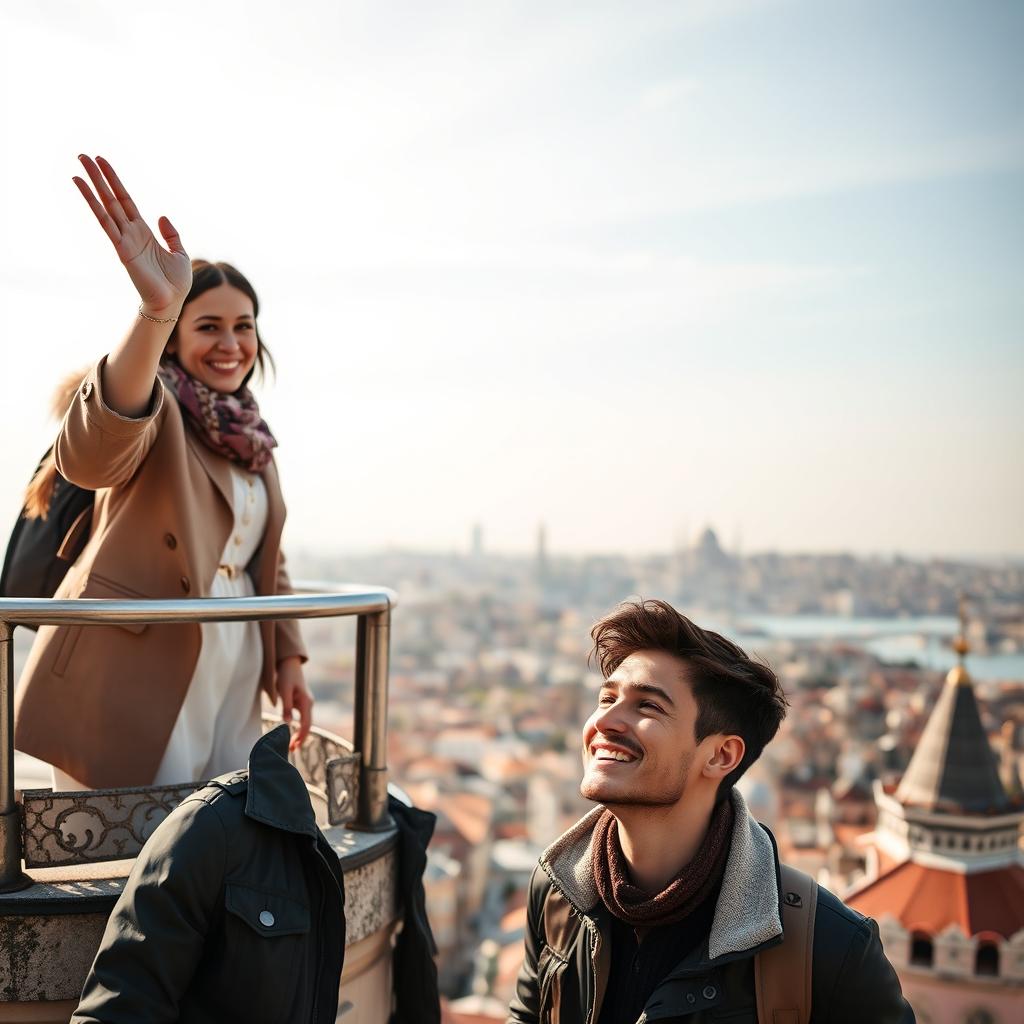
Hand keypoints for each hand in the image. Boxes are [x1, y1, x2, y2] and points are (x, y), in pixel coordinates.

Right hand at [73, 155, 191, 315]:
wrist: (172, 301)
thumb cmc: (176, 282)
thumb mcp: (179, 253)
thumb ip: (171, 234)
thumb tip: (162, 216)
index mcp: (144, 232)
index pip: (126, 200)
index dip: (115, 181)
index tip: (103, 162)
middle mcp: (130, 232)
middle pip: (111, 198)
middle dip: (98, 177)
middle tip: (83, 156)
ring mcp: (124, 239)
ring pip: (105, 205)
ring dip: (91, 184)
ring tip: (79, 164)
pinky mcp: (121, 248)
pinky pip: (105, 222)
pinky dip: (94, 205)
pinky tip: (83, 189)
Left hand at [277, 656, 313, 750]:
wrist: (289, 664)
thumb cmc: (286, 676)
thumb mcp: (284, 691)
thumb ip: (286, 707)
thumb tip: (287, 723)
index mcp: (306, 702)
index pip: (306, 724)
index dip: (301, 736)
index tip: (294, 746)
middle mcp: (308, 704)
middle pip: (307, 725)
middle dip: (301, 738)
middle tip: (291, 749)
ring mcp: (305, 703)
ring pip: (305, 722)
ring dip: (299, 734)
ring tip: (291, 745)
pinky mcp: (301, 702)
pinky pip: (302, 718)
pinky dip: (298, 727)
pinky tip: (290, 732)